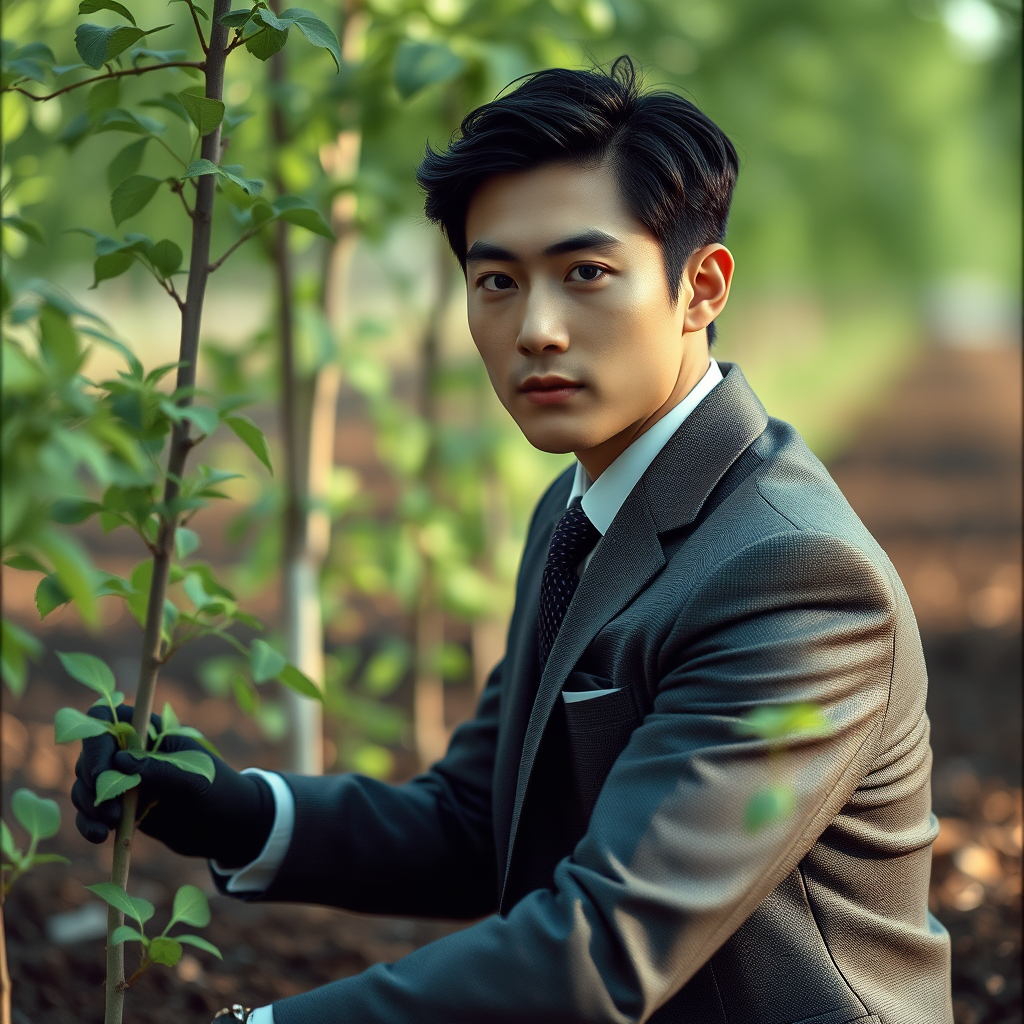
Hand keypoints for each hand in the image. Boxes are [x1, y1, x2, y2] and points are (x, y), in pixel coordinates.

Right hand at [71, 705, 275, 866]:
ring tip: (109, 826)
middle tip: (110, 809)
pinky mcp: (121, 809)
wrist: (229, 827)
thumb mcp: (195, 780)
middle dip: (92, 781)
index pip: (107, 720)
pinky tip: (99, 836)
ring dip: (88, 805)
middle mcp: (133, 754)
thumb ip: (160, 770)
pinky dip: (87, 823)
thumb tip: (119, 762)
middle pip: (90, 755)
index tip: (102, 770)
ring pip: (85, 785)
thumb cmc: (219, 792)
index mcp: (152, 733)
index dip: (96, 740)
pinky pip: (91, 812)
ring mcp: (125, 782)